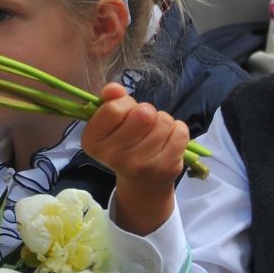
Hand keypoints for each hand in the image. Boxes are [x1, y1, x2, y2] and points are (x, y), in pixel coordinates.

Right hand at [83, 82, 187, 235]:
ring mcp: (141, 165)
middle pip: (143, 113)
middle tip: (143, 124)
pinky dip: (177, 130)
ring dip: (162, 121)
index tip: (125, 112)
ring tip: (155, 134)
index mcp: (93, 142)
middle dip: (146, 111)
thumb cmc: (125, 144)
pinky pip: (180, 131)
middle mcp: (113, 157)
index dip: (125, 103)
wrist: (142, 183)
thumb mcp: (110, 123)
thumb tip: (115, 89)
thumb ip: (110, 100)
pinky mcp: (166, 168)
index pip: (114, 109)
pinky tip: (168, 141)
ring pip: (163, 120)